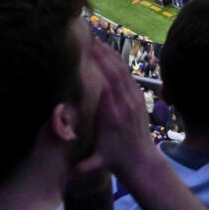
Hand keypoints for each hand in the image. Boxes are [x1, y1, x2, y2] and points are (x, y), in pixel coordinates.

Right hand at [81, 28, 156, 178]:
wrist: (142, 160)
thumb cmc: (115, 160)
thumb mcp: (97, 163)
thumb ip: (82, 166)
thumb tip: (66, 172)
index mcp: (114, 114)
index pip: (107, 84)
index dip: (99, 66)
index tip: (86, 51)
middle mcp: (126, 103)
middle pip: (115, 72)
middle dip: (102, 54)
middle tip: (88, 37)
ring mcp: (135, 98)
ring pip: (123, 71)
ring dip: (110, 54)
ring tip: (96, 39)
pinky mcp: (139, 97)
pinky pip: (128, 76)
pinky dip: (118, 62)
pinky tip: (108, 53)